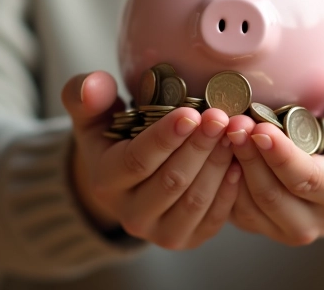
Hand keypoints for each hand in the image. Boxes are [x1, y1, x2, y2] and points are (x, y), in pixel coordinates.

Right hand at [62, 71, 241, 249]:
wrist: (126, 182)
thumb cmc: (112, 138)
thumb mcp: (92, 115)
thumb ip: (85, 95)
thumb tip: (92, 85)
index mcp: (105, 182)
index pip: (137, 161)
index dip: (166, 138)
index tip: (191, 113)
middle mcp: (130, 215)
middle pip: (171, 181)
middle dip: (199, 146)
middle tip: (221, 117)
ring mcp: (160, 233)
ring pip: (194, 200)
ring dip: (217, 165)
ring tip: (233, 134)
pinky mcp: (188, 239)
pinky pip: (213, 218)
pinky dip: (228, 190)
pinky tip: (237, 162)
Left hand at [227, 68, 323, 245]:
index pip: (308, 180)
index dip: (280, 156)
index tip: (259, 128)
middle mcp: (317, 219)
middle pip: (272, 195)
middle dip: (248, 157)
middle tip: (233, 121)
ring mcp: (288, 226)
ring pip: (249, 206)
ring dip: (230, 168)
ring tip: (221, 130)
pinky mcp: (264, 224)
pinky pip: (235, 211)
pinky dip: (221, 180)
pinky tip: (216, 148)